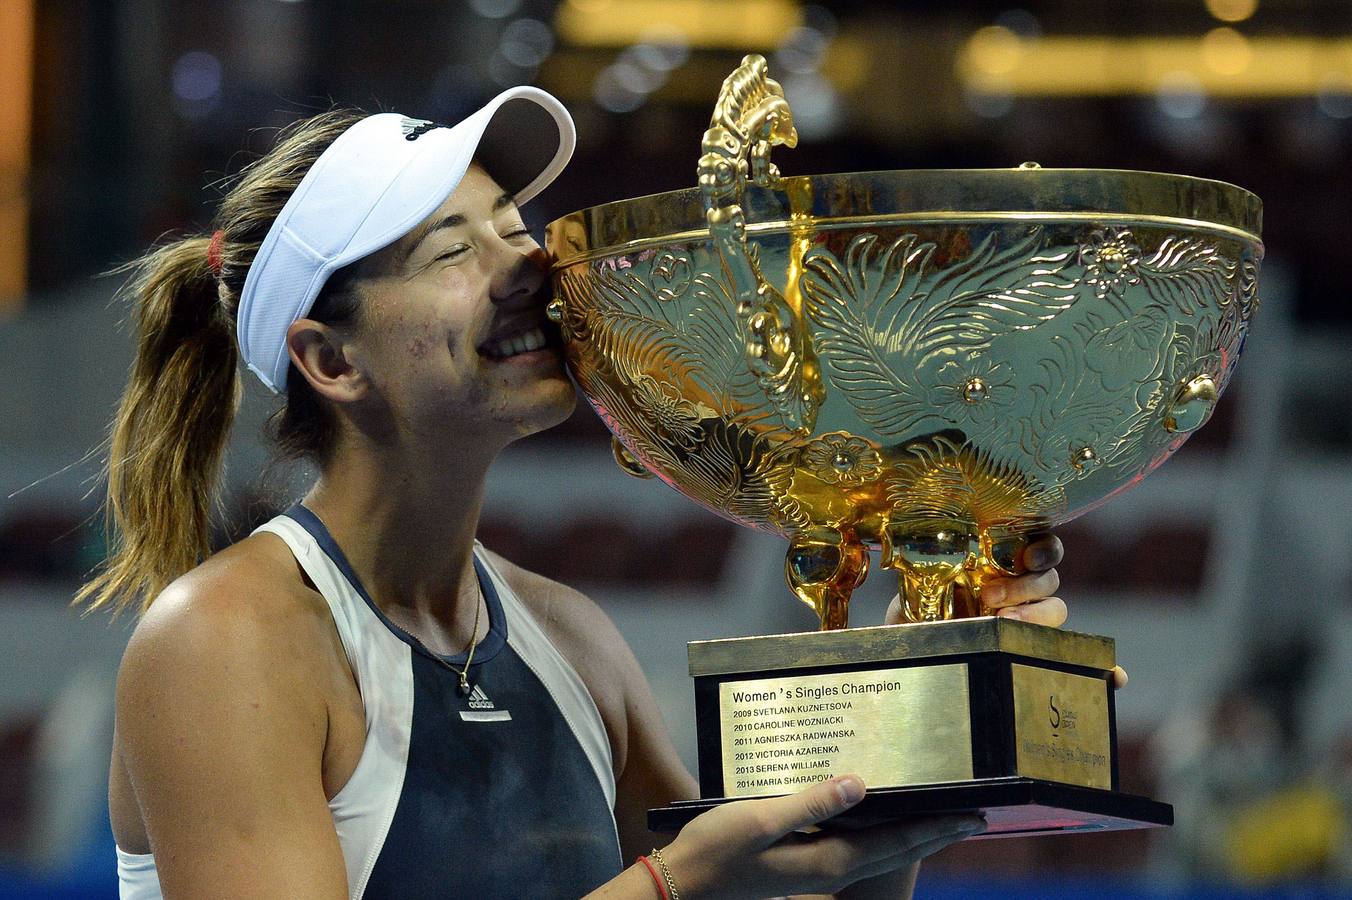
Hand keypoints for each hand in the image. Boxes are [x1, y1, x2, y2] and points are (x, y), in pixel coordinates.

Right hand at [658, 775, 983, 899]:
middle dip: (936, 833)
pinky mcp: (801, 865)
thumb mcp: (760, 820)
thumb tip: (860, 785)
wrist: (681, 886)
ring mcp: (815, 870)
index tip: (972, 814)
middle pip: (897, 850)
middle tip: (972, 816)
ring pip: (879, 851)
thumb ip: (812, 803)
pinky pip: (856, 848)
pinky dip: (879, 833)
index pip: (897, 842)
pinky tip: (874, 816)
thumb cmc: (715, 851)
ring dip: (911, 834)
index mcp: (828, 860)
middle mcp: (830, 869)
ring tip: (936, 816)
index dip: (936, 827)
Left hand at [884, 533, 1127, 689]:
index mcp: (1000, 565)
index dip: (1042, 548)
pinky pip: (1085, 661)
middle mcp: (1022, 591)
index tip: (1025, 556)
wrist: (916, 656)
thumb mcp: (912, 603)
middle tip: (992, 601)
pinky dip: (1105, 668)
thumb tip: (909, 608)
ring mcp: (1034, 624)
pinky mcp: (1043, 655)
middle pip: (1049, 581)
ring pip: (1057, 611)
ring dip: (1039, 618)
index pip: (1039, 546)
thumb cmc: (916, 623)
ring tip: (1008, 627)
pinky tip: (1115, 678)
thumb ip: (916, 597)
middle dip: (1024, 588)